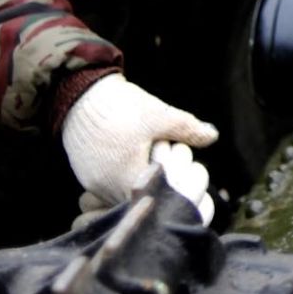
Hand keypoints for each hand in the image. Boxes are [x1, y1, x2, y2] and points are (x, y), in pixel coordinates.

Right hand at [60, 74, 218, 222]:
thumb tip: (212, 137)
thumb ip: (187, 129)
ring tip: (153, 157)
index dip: (173, 187)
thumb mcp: (159, 115)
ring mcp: (93, 184)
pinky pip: (110, 186)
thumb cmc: (120, 106)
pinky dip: (125, 177)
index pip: (156, 198)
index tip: (181, 171)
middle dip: (158, 184)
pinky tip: (135, 158)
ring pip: (123, 194)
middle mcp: (105, 190)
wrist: (80, 94)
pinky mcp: (86, 176)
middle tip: (170, 162)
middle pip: (139, 199)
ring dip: (141, 181)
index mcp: (126, 180)